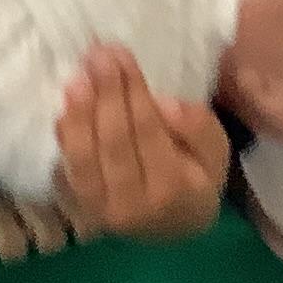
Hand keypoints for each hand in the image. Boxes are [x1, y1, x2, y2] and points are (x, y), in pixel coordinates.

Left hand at [54, 47, 229, 245]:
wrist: (172, 227)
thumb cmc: (195, 180)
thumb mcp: (216, 152)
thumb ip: (197, 127)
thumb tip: (163, 104)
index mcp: (173, 191)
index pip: (148, 133)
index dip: (133, 92)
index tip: (123, 57)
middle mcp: (134, 207)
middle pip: (114, 143)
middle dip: (105, 95)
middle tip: (99, 56)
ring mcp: (102, 211)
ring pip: (84, 158)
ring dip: (79, 113)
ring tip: (78, 77)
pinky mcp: (80, 207)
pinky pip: (68, 168)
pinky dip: (65, 135)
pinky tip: (67, 105)